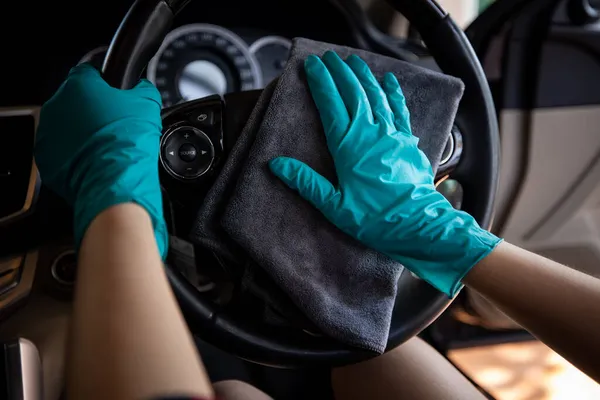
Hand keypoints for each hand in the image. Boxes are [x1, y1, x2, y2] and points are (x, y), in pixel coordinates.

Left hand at [35, 64, 167, 257]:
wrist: (115, 181)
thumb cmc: (128, 143)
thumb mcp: (148, 103)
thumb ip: (140, 88)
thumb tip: (139, 88)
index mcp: (79, 84)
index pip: (91, 72)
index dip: (107, 84)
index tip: (117, 96)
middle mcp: (56, 104)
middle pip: (76, 100)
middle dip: (93, 110)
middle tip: (115, 125)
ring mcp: (47, 132)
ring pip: (67, 125)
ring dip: (83, 132)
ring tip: (106, 146)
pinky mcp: (45, 157)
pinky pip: (62, 150)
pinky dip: (75, 154)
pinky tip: (95, 160)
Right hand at [269, 51, 500, 295]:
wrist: (418, 224)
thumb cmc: (375, 218)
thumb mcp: (333, 206)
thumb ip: (305, 182)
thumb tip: (276, 164)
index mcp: (348, 145)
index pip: (330, 103)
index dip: (320, 81)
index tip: (311, 65)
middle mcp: (370, 132)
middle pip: (353, 91)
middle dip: (339, 71)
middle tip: (329, 57)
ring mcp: (391, 133)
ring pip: (375, 94)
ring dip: (363, 75)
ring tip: (353, 61)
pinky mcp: (407, 140)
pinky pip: (399, 108)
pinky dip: (393, 92)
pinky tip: (389, 80)